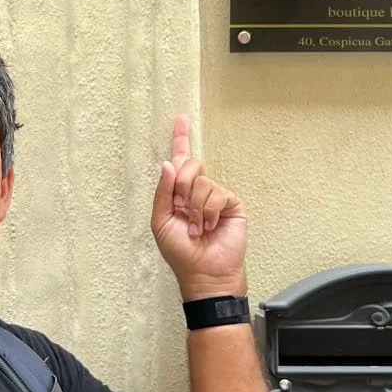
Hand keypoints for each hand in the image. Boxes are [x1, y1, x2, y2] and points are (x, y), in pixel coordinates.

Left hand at [150, 116, 247, 300]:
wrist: (204, 272)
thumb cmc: (181, 252)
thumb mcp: (160, 222)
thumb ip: (163, 192)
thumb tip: (168, 163)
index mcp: (179, 194)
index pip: (179, 162)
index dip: (180, 139)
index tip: (181, 119)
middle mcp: (198, 191)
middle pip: (188, 165)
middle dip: (181, 188)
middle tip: (182, 211)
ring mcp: (216, 196)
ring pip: (202, 181)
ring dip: (194, 208)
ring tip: (197, 228)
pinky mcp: (231, 203)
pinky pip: (217, 193)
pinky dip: (208, 212)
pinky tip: (210, 227)